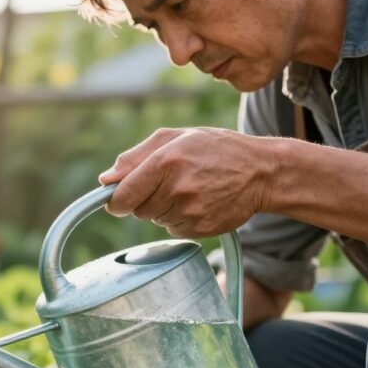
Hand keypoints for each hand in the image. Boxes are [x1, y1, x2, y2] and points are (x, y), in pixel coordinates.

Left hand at [98, 127, 272, 237]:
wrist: (262, 172)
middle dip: (144, 200)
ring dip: (163, 209)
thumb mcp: (175, 138)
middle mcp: (177, 188)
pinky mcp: (200, 228)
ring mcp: (190, 211)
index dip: (115, 201)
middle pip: (137, 210)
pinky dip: (179, 219)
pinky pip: (173, 229)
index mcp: (165, 162)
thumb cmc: (215, 149)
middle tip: (167, 184)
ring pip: (155, 220)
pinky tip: (198, 203)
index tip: (115, 201)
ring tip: (188, 190)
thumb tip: (105, 180)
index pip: (123, 196)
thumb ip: (135, 157)